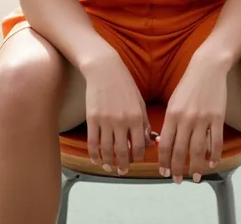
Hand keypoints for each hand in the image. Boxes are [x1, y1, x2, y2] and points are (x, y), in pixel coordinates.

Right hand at [84, 51, 153, 174]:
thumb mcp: (139, 102)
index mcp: (136, 117)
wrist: (104, 69)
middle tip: (123, 171)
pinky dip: (94, 154)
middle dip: (123, 165)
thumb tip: (148, 142)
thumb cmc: (124, 84)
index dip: (137, 157)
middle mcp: (121, 121)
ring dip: (109, 162)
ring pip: (107, 150)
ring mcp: (105, 121)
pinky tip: (96, 159)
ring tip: (110, 166)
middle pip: (122, 152)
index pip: (138, 146)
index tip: (135, 161)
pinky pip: (93, 142)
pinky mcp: (92, 119)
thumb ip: (144, 123)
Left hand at [158, 55, 226, 182]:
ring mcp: (202, 119)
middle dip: (177, 169)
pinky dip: (214, 155)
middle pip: (180, 151)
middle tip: (177, 180)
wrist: (207, 67)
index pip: (165, 145)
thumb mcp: (173, 101)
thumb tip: (164, 143)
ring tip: (194, 178)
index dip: (164, 161)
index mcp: (172, 114)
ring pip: (198, 151)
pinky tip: (211, 163)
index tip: (164, 172)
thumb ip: (169, 122)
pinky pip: (216, 142)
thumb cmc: (188, 85)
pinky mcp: (217, 118)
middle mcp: (186, 118)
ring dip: (195, 167)